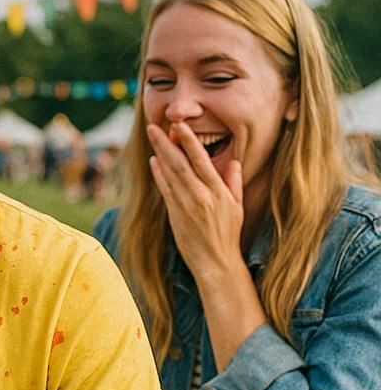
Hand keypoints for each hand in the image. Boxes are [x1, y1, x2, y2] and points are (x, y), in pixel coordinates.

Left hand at [147, 122, 244, 281]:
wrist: (216, 262)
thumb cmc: (227, 234)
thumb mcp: (237, 207)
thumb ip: (234, 182)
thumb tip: (234, 162)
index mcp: (219, 191)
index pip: (202, 160)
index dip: (189, 141)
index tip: (180, 126)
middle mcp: (202, 196)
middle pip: (181, 163)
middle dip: (167, 143)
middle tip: (154, 126)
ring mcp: (187, 205)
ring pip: (171, 174)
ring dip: (160, 154)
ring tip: (152, 137)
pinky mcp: (175, 215)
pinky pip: (166, 190)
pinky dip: (159, 174)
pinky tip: (154, 161)